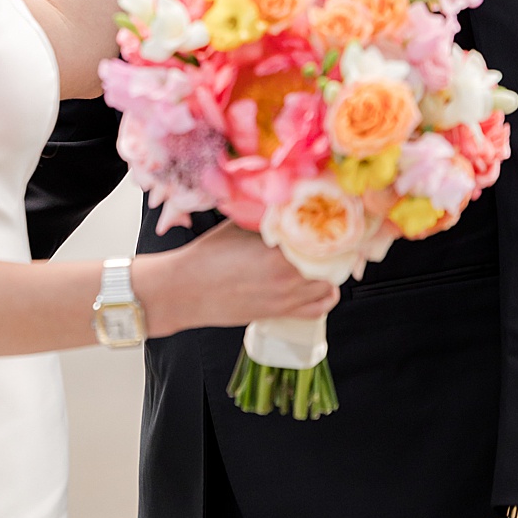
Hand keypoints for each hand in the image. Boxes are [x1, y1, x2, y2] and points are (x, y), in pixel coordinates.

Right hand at [129, 224, 339, 335]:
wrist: (185, 290)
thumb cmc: (205, 257)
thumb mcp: (237, 226)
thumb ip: (265, 217)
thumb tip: (282, 204)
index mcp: (279, 251)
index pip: (323, 238)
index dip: (330, 227)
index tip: (332, 217)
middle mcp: (289, 276)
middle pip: (333, 262)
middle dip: (333, 248)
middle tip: (328, 236)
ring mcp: (287, 297)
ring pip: (330, 284)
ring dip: (330, 271)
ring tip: (322, 258)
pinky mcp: (281, 312)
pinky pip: (319, 308)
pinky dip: (325, 296)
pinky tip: (318, 284)